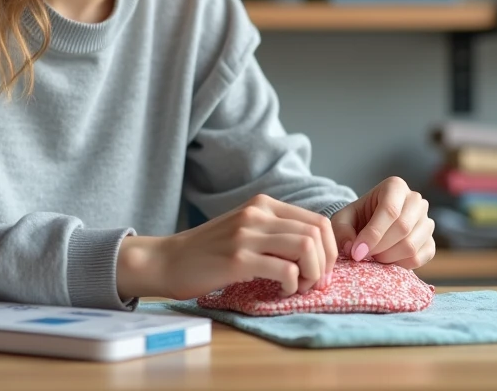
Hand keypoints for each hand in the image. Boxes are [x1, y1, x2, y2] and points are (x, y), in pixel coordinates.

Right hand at [116, 194, 336, 300]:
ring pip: (306, 247)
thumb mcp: (244, 229)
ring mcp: (247, 234)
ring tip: (299, 287)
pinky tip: (280, 292)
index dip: (330, 250)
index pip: (318, 220)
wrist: (166, 260)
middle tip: (314, 284)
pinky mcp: (237, 259)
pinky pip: (285, 270)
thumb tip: (315, 252)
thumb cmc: (207, 252)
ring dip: (313, 273)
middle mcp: (258, 213)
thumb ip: (274, 232)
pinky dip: (292, 285)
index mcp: (263, 204)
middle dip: (325, 264)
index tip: (321, 271)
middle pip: (317, 233)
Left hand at [329, 176, 435, 268]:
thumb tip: (351, 248)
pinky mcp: (430, 241)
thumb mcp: (342, 218)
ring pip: (411, 245)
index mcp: (395, 186)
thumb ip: (342, 230)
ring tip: (373, 255)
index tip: (357, 252)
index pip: (390, 210)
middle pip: (403, 227)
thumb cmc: (357, 218)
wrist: (370, 224)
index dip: (373, 234)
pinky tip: (387, 260)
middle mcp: (415, 200)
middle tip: (363, 255)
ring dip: (388, 257)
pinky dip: (400, 265)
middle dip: (379, 247)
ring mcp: (426, 221)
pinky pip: (419, 258)